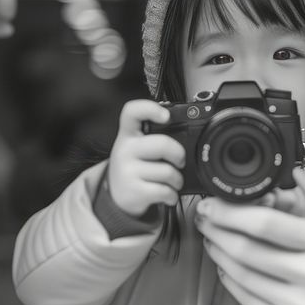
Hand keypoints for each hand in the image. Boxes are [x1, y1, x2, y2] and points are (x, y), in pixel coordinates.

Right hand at [107, 100, 186, 217]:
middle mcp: (125, 150)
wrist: (117, 195)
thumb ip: (155, 137)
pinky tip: (167, 194)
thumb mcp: (137, 147)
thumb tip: (187, 135)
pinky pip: (164, 191)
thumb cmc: (135, 167)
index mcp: (128, 134)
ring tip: (172, 182)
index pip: (132, 112)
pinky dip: (172, 195)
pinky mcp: (133, 191)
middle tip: (179, 161)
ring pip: (167, 172)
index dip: (150, 109)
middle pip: (163, 144)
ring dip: (177, 180)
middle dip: (179, 155)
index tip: (165, 115)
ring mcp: (127, 171)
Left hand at [196, 169, 304, 304]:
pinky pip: (245, 297)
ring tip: (211, 238)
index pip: (266, 223)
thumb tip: (293, 172)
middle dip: (216, 230)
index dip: (231, 212)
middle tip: (204, 218)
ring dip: (217, 253)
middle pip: (246, 248)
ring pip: (240, 273)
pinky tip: (225, 266)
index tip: (213, 203)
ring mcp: (297, 303)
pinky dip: (229, 279)